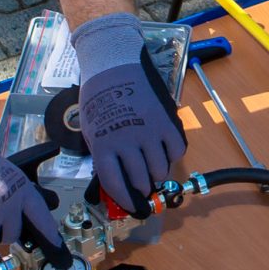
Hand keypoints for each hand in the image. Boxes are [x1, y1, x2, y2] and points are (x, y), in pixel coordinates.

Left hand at [71, 13, 186, 217]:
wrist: (116, 64)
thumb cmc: (99, 96)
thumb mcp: (92, 129)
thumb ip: (104, 155)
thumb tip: (117, 179)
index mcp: (104, 147)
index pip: (117, 185)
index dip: (125, 199)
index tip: (132, 205)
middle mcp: (128, 144)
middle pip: (141, 181)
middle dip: (142, 187)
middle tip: (143, 184)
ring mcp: (149, 133)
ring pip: (160, 170)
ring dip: (157, 172)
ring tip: (152, 164)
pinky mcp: (167, 121)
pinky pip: (176, 150)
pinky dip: (172, 154)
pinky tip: (164, 147)